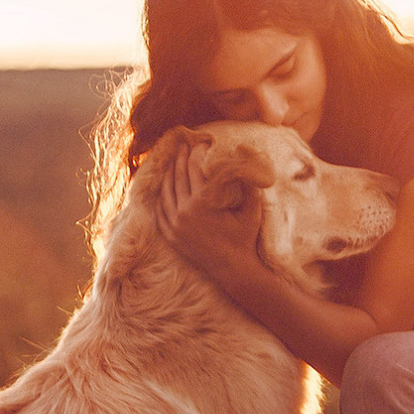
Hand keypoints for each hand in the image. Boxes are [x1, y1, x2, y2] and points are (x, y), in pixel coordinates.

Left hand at [156, 141, 266, 283]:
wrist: (233, 270)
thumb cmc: (245, 239)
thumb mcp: (252, 211)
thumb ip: (250, 186)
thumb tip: (249, 162)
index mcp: (204, 202)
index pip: (196, 168)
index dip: (198, 152)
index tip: (201, 143)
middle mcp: (186, 211)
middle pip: (178, 176)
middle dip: (181, 158)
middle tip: (183, 145)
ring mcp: (175, 225)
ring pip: (166, 191)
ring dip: (168, 174)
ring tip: (172, 162)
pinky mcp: (171, 236)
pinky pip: (160, 211)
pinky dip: (160, 197)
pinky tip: (163, 188)